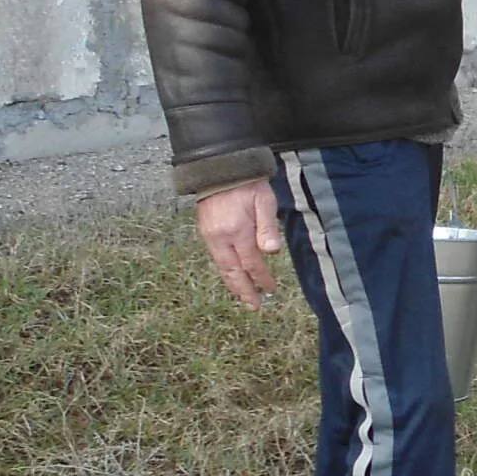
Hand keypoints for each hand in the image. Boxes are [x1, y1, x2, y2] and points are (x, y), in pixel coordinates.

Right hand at [197, 179, 284, 309]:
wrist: (220, 169)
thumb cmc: (248, 184)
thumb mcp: (264, 201)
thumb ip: (268, 227)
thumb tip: (271, 253)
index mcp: (236, 230)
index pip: (251, 263)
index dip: (261, 278)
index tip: (271, 290)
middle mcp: (220, 237)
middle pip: (233, 271)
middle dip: (244, 290)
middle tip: (254, 306)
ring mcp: (210, 236)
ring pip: (222, 267)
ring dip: (233, 284)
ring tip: (244, 298)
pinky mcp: (206, 233)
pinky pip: (216, 258)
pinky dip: (225, 272)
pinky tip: (233, 278)